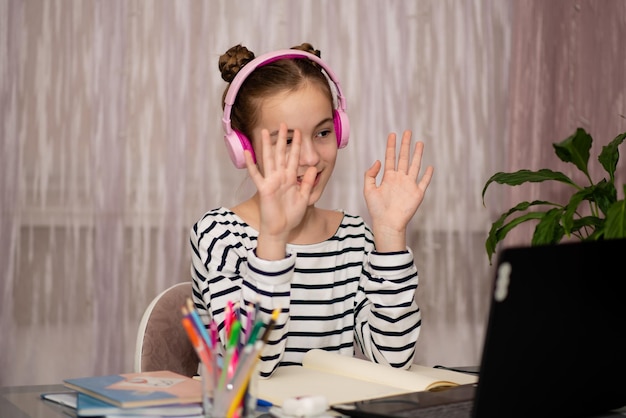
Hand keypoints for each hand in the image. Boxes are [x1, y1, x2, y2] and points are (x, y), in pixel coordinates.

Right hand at [245, 123, 316, 258]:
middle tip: (283, 124)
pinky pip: (256, 175)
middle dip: (282, 139)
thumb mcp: (304, 197)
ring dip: (267, 146)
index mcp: (290, 178)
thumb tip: (312, 167)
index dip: (296, 145)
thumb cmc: (292, 215)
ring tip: (265, 131)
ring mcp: (270, 181)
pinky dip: (251, 164)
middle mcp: (280, 177)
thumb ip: (307, 182)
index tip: (298, 131)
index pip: (293, 157)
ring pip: (268, 159)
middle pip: (281, 154)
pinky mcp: (263, 188)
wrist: (281, 229)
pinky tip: (248, 153)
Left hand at [363, 130, 433, 251]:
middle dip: (405, 145)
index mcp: (388, 177)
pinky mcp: (417, 193)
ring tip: (420, 143)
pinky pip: (424, 182)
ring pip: (415, 166)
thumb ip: (370, 174)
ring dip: (417, 154)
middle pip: (403, 158)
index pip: (390, 157)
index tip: (392, 134)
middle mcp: (399, 179)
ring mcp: (409, 185)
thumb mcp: (368, 190)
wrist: (387, 224)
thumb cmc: (376, 209)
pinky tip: (431, 166)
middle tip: (407, 132)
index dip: (391, 146)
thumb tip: (378, 160)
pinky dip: (428, 175)